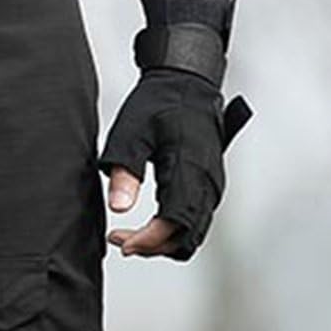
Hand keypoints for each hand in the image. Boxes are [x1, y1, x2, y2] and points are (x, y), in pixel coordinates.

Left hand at [98, 69, 251, 261]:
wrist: (186, 84)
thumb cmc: (159, 103)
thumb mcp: (131, 134)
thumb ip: (126, 172)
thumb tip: (118, 207)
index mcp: (190, 170)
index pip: (175, 223)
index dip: (149, 240)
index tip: (121, 243)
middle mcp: (208, 183)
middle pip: (187, 236)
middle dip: (153, 246)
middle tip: (119, 239)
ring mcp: (212, 185)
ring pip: (194, 233)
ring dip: (163, 241)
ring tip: (129, 234)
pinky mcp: (209, 185)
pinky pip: (196, 220)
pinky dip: (174, 230)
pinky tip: (148, 224)